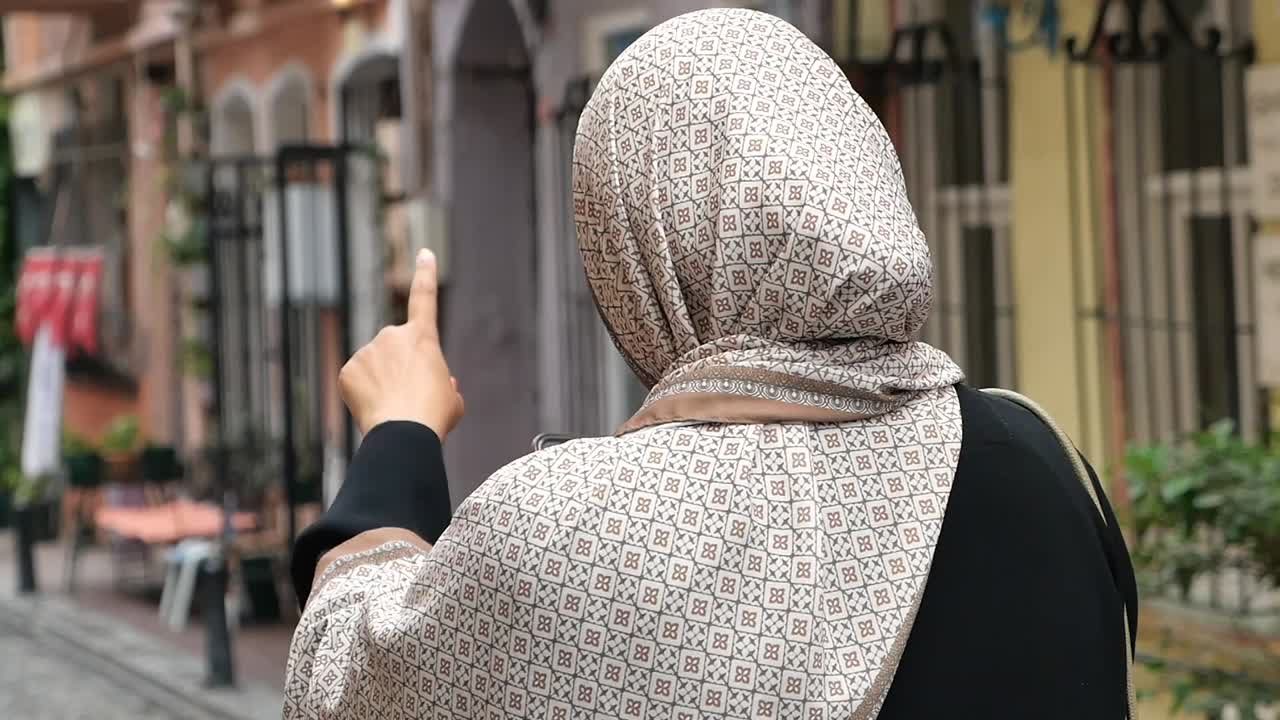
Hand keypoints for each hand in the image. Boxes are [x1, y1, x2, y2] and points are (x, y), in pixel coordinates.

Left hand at [339, 249, 463, 439]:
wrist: (404, 433)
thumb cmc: (434, 417)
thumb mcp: (452, 398)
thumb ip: (444, 384)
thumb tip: (437, 382)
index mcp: (423, 337)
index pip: (425, 297)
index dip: (426, 273)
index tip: (425, 253)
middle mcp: (393, 335)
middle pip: (395, 350)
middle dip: (399, 369)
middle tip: (409, 397)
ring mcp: (368, 350)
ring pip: (375, 366)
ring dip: (382, 383)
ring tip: (394, 407)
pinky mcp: (348, 369)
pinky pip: (356, 380)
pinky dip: (363, 394)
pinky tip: (374, 408)